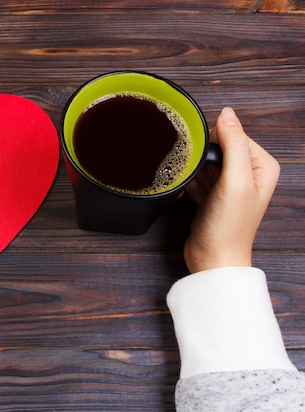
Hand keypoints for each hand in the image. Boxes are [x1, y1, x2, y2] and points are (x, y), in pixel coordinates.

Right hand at [183, 107, 279, 273]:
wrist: (212, 259)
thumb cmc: (228, 227)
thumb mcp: (235, 181)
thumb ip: (234, 145)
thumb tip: (227, 114)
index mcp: (262, 166)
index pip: (235, 134)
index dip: (216, 141)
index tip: (204, 156)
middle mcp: (248, 173)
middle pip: (218, 147)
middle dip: (202, 157)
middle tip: (196, 171)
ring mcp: (229, 185)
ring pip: (205, 161)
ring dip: (193, 170)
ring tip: (192, 186)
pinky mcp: (212, 195)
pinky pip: (196, 176)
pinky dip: (188, 182)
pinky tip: (186, 192)